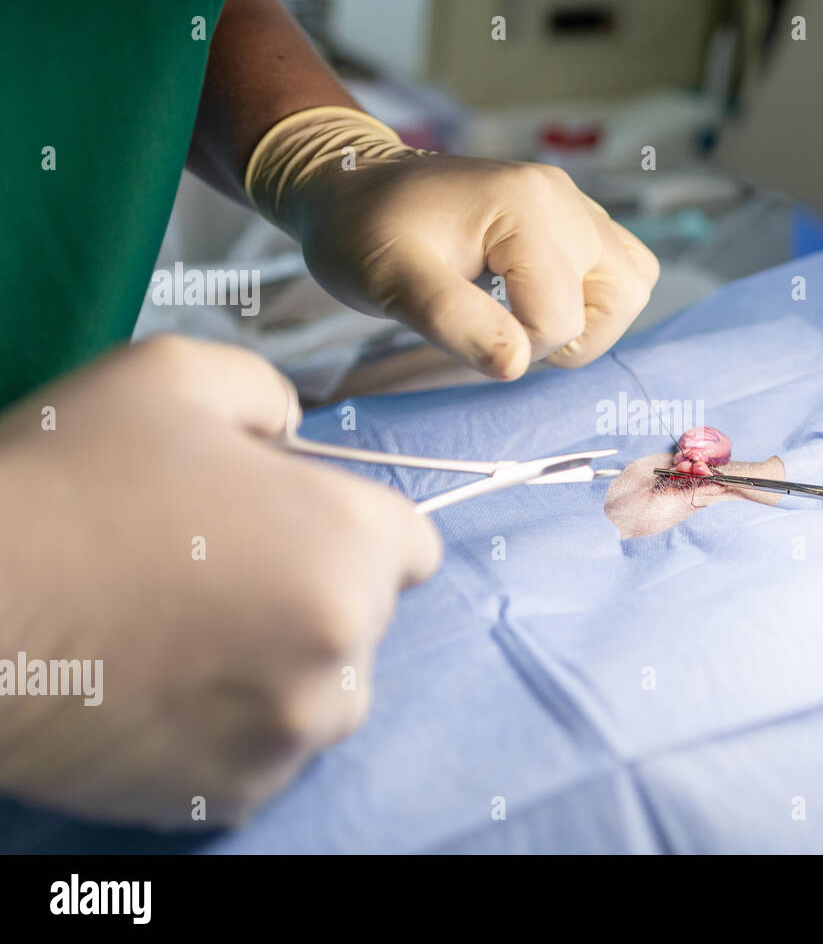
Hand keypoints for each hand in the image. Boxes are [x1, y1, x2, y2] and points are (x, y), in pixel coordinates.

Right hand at [0, 336, 439, 828]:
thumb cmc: (63, 481)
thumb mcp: (172, 376)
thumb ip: (267, 395)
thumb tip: (295, 435)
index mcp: (349, 544)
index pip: (412, 544)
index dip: (356, 528)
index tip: (298, 528)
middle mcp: (344, 647)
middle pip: (365, 619)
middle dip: (313, 591)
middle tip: (217, 572)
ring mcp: (291, 731)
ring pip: (321, 692)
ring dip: (280, 665)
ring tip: (183, 634)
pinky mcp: (235, 793)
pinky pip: (264, 751)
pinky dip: (230, 726)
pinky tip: (160, 687)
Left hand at [244, 107, 659, 380]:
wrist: (353, 184)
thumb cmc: (363, 230)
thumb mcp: (388, 278)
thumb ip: (451, 319)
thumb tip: (515, 364)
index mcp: (526, 208)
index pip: (562, 317)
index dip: (517, 347)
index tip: (464, 329)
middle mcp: (564, 200)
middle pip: (621, 300)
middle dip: (565, 338)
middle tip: (502, 330)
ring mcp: (575, 205)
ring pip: (631, 285)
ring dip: (588, 321)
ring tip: (524, 317)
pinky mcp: (574, 218)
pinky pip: (619, 269)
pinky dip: (591, 300)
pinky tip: (536, 300)